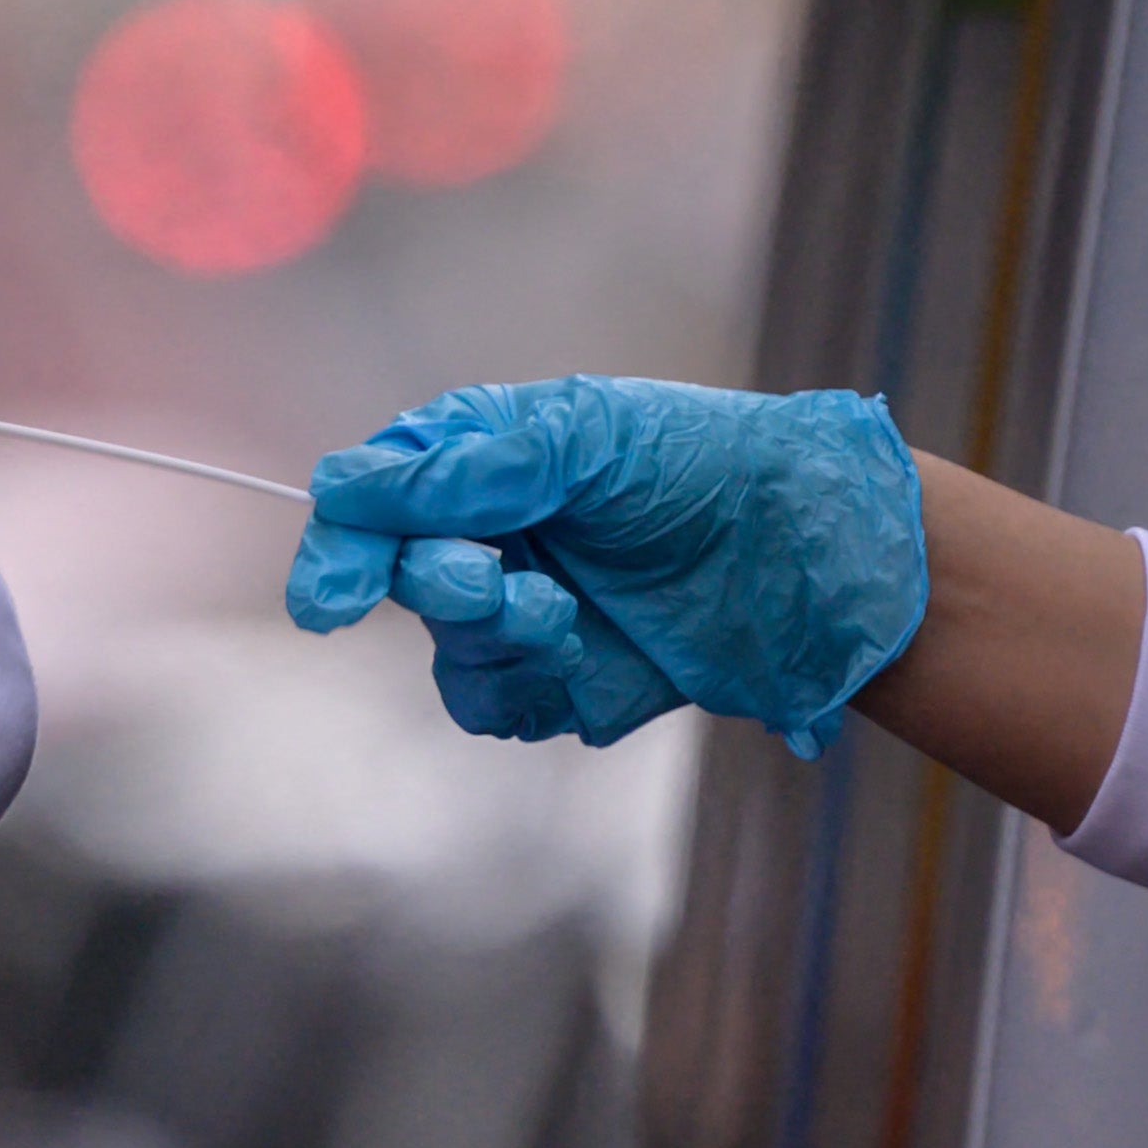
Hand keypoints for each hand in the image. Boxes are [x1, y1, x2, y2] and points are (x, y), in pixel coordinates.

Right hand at [287, 378, 929, 753]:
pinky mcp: (573, 684)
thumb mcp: (585, 437)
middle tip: (490, 584)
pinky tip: (586, 660)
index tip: (332, 597)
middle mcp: (499, 537)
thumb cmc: (708, 465)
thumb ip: (471, 466)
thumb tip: (347, 488)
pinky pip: (505, 709)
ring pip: (451, 657)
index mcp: (488, 460)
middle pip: (404, 582)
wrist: (815, 554)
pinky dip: (532, 692)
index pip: (376, 503)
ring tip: (563, 620)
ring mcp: (533, 612)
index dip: (346, 547)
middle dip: (439, 589)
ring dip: (493, 644)